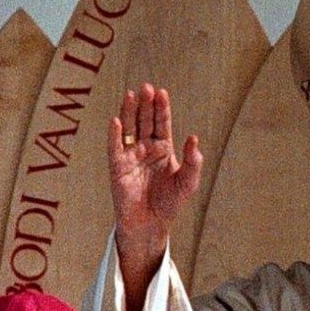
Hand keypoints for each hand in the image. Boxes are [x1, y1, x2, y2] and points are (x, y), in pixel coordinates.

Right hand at [107, 83, 202, 310]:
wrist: (151, 224)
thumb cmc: (170, 202)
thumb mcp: (188, 181)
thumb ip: (193, 160)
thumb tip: (194, 138)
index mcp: (163, 148)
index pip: (162, 123)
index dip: (162, 108)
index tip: (162, 92)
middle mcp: (146, 148)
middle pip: (145, 121)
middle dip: (146, 104)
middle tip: (147, 87)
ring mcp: (130, 156)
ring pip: (130, 129)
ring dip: (130, 112)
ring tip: (132, 94)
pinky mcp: (117, 167)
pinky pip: (115, 147)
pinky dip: (115, 134)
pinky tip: (118, 120)